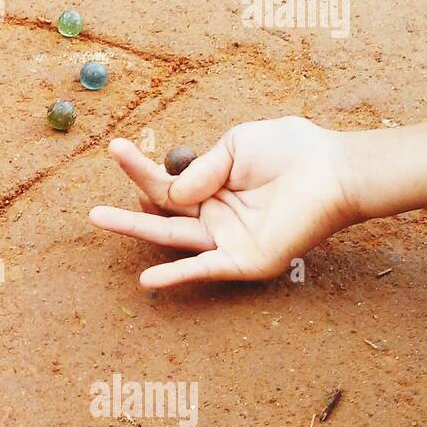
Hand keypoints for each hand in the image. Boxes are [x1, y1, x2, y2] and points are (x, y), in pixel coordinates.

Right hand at [88, 117, 358, 287]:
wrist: (334, 169)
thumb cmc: (291, 151)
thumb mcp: (235, 145)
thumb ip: (200, 168)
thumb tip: (174, 191)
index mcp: (212, 187)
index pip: (167, 184)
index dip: (140, 169)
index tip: (116, 148)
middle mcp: (215, 216)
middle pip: (163, 212)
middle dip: (128, 208)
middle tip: (92, 210)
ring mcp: (227, 239)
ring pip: (173, 236)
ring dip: (136, 231)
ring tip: (99, 220)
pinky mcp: (244, 259)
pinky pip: (205, 268)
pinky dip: (177, 275)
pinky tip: (147, 281)